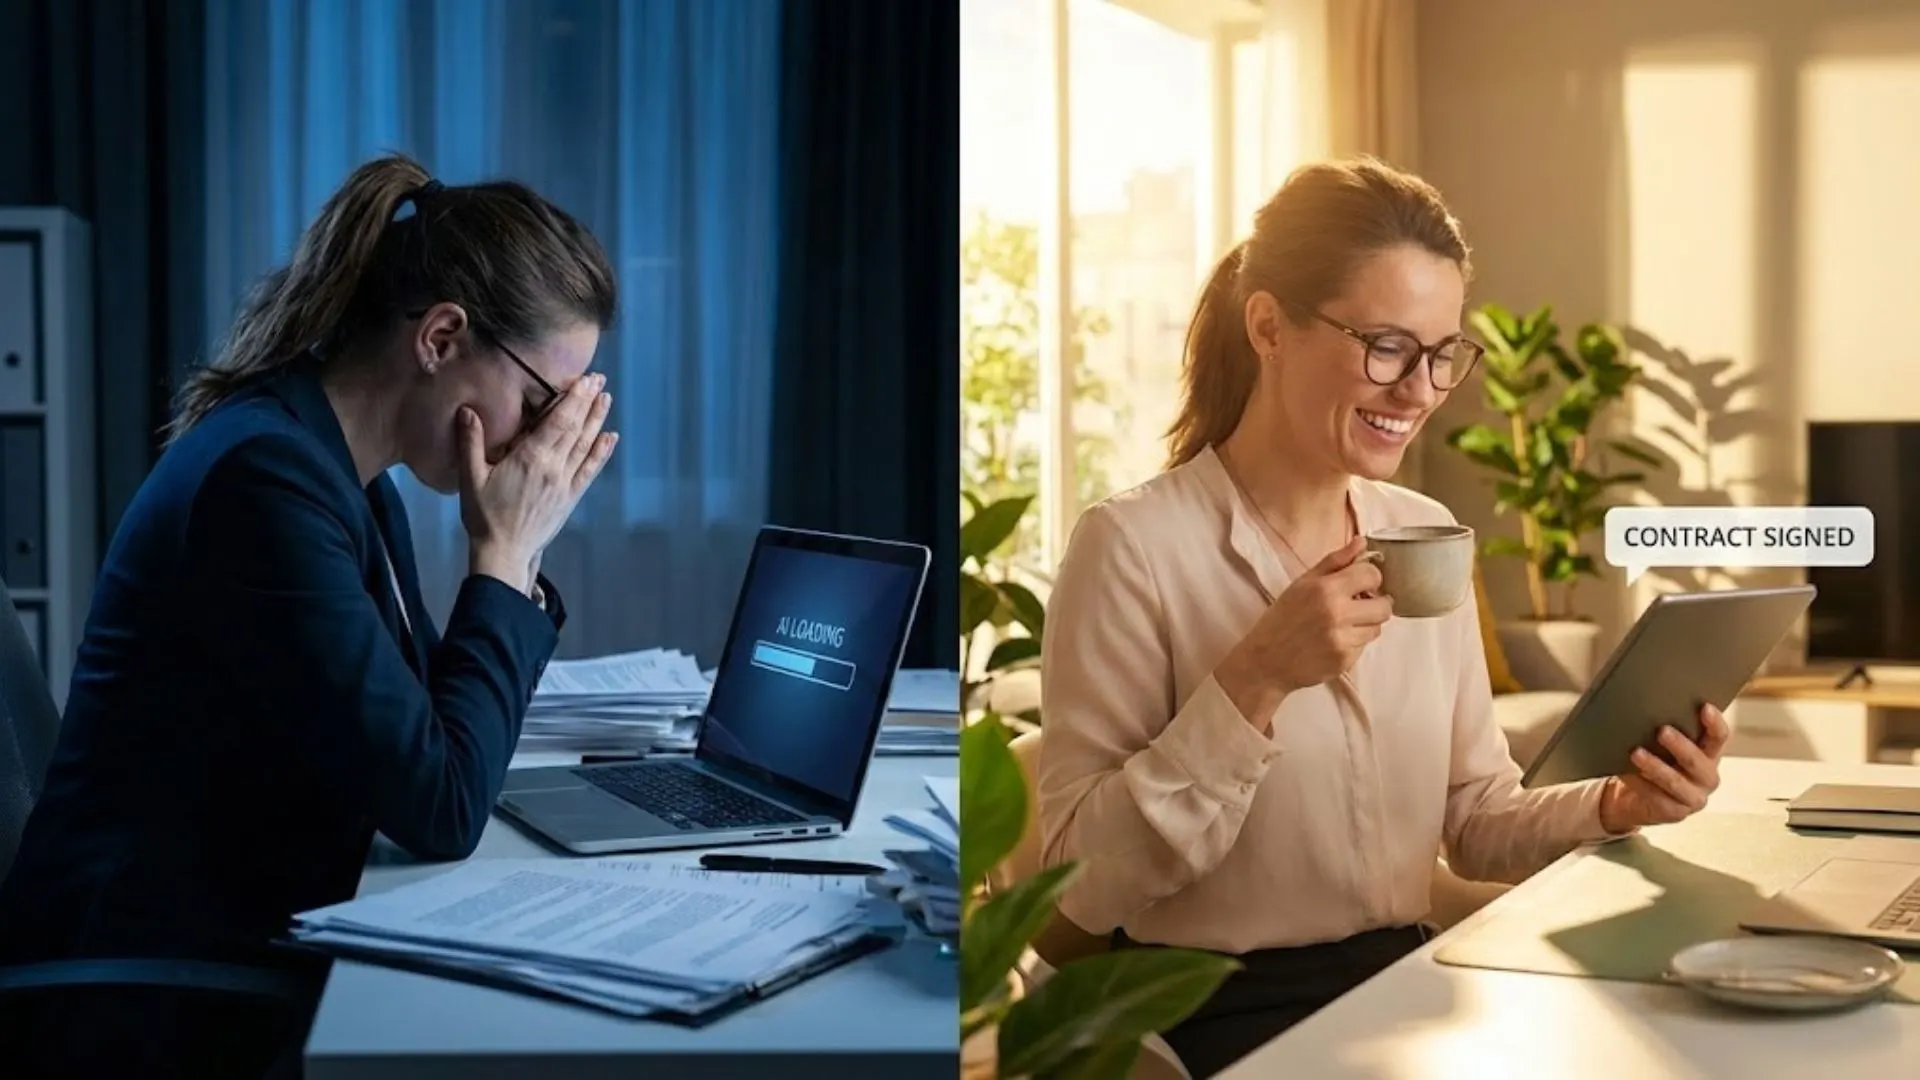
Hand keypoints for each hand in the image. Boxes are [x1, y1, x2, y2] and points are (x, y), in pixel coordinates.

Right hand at [458, 373, 617, 589]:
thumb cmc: (484, 517)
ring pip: (586, 445)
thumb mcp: (470, 478)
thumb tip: (467, 411)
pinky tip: (610, 438)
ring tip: (606, 399)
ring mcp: (565, 483)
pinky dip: (601, 453)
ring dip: (597, 420)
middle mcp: (553, 467)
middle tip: (599, 379)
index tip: (585, 379)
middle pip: (576, 428)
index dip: (574, 398)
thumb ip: (470, 443)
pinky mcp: (570, 497)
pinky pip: (590, 470)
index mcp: (530, 458)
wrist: (504, 553)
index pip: (558, 420)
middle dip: (588, 401)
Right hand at [1215, 537, 1392, 731]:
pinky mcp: (1345, 661)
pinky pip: (1364, 647)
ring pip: (1377, 628)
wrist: (1265, 662)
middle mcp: (1337, 614)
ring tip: (1343, 625)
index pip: (1372, 575)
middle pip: (1384, 606)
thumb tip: (1362, 542)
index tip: (1361, 584)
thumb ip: (1335, 561)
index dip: (1370, 578)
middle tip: (1360, 605)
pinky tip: (1334, 641)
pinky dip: (1354, 643)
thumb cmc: (1282, 619)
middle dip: (1376, 604)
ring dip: (1366, 624)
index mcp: (1325, 589)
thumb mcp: (1302, 583)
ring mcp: (1342, 640)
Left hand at [1598, 703, 1729, 832]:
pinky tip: (1626, 773)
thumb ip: (1667, 731)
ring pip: (1675, 781)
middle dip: (1680, 745)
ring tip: (1636, 753)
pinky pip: (1656, 797)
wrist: (1637, 799)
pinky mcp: (1676, 813)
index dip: (1715, 723)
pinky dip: (1640, 783)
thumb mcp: (1664, 746)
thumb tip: (1648, 706)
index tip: (1705, 707)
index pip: (1719, 737)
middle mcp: (1707, 777)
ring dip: (1655, 766)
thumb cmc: (1655, 761)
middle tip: (1662, 731)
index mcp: (1710, 755)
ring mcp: (1694, 798)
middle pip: (1698, 760)